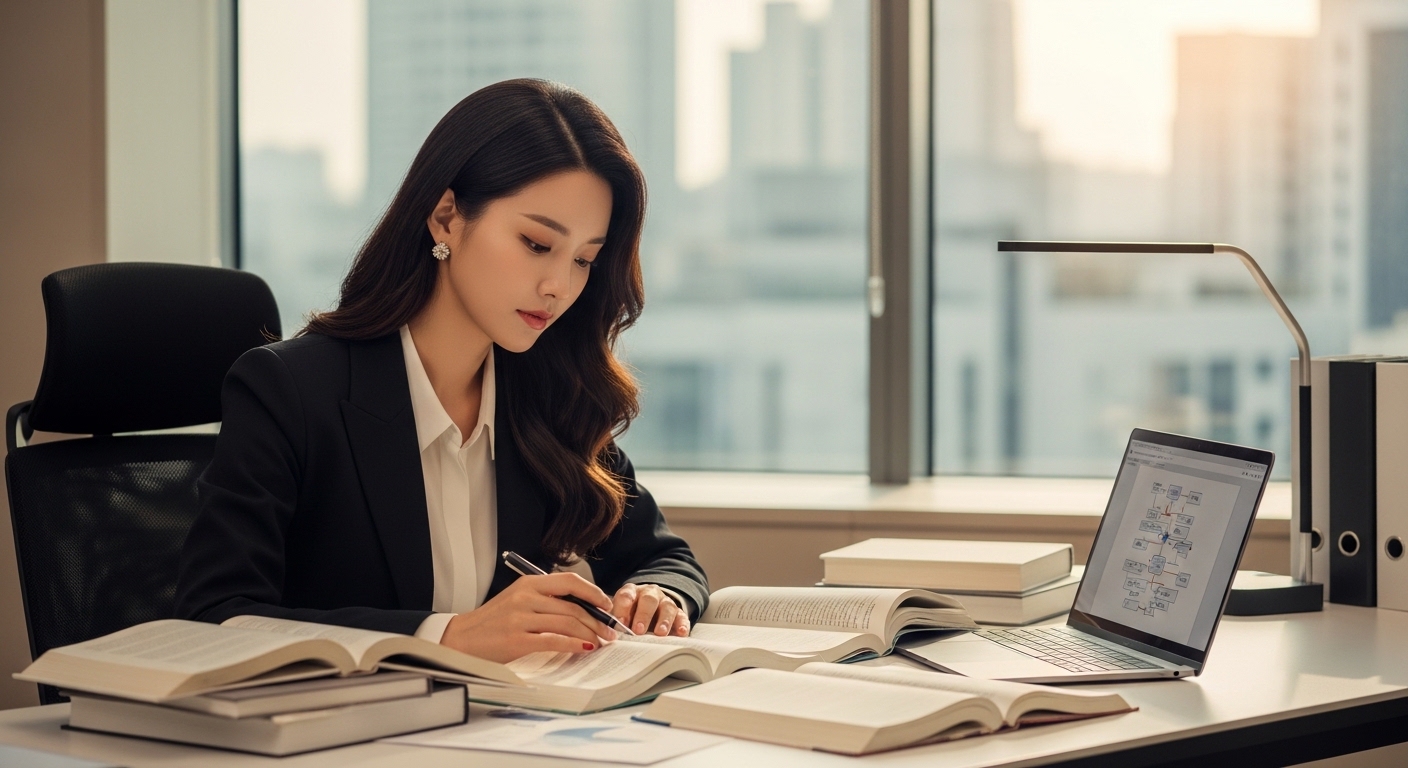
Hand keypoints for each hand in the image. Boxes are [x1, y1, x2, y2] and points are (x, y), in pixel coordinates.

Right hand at [439, 572, 616, 662]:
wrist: (461, 638)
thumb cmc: (493, 621)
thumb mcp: (518, 600)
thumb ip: (546, 600)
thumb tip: (582, 609)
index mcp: (528, 583)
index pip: (569, 581)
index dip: (593, 593)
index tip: (607, 604)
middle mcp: (526, 597)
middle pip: (573, 606)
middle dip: (597, 620)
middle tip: (609, 631)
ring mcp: (521, 618)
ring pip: (567, 623)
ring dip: (590, 634)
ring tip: (600, 642)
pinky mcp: (517, 640)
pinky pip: (554, 640)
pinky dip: (574, 645)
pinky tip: (583, 649)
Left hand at [611, 583, 689, 636]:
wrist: (649, 607)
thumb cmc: (630, 613)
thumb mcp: (620, 613)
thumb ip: (615, 621)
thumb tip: (607, 633)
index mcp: (632, 592)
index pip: (627, 596)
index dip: (623, 608)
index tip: (620, 622)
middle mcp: (650, 594)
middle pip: (648, 600)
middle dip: (643, 615)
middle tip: (638, 630)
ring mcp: (665, 602)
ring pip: (667, 607)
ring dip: (663, 621)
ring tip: (659, 633)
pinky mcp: (678, 613)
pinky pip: (682, 617)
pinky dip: (682, 625)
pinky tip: (681, 633)